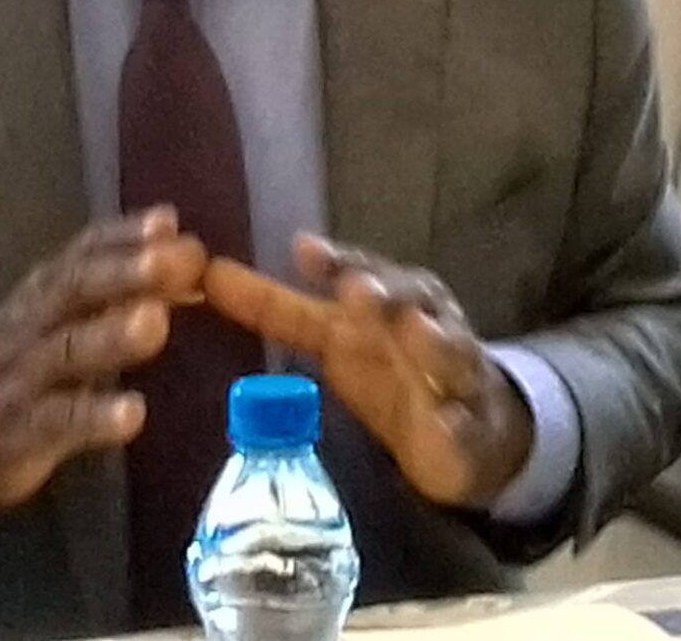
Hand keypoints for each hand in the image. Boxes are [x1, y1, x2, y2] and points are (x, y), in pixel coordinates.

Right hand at [0, 208, 206, 521]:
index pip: (82, 251)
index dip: (124, 234)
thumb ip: (114, 289)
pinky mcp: (19, 432)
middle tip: (177, 258)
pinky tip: (133, 414)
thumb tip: (183, 253)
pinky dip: (95, 417)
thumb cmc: (10, 370)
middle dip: (125, 269)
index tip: (169, 221)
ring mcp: (22, 377)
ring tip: (155, 322)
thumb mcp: (54, 321)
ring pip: (66, 350)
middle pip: (75, 288)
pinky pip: (58, 422)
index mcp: (43, 293)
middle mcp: (31, 324)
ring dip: (111, 334)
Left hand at [202, 234, 532, 508]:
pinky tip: (445, 425)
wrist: (470, 422)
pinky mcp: (471, 430)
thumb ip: (277, 307)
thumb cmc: (390, 363)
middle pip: (411, 301)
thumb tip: (209, 273)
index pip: (362, 270)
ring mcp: (455, 375)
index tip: (303, 250)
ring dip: (433, 342)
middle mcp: (428, 324)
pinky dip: (458, 425)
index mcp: (390, 298)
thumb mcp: (333, 334)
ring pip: (450, 352)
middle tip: (357, 292)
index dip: (335, 261)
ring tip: (416, 334)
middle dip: (385, 293)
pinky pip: (466, 428)